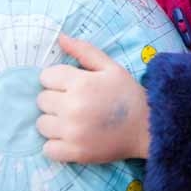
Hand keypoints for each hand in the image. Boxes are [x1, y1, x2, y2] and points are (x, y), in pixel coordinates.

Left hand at [37, 34, 149, 163]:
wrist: (148, 127)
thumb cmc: (128, 94)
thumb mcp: (111, 67)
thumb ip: (84, 51)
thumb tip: (60, 37)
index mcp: (82, 83)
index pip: (46, 77)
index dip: (58, 79)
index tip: (73, 85)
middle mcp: (73, 107)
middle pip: (42, 100)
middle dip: (56, 99)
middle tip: (76, 103)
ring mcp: (72, 132)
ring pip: (42, 124)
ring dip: (54, 122)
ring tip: (74, 121)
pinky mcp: (74, 153)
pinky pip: (47, 148)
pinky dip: (56, 144)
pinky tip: (72, 137)